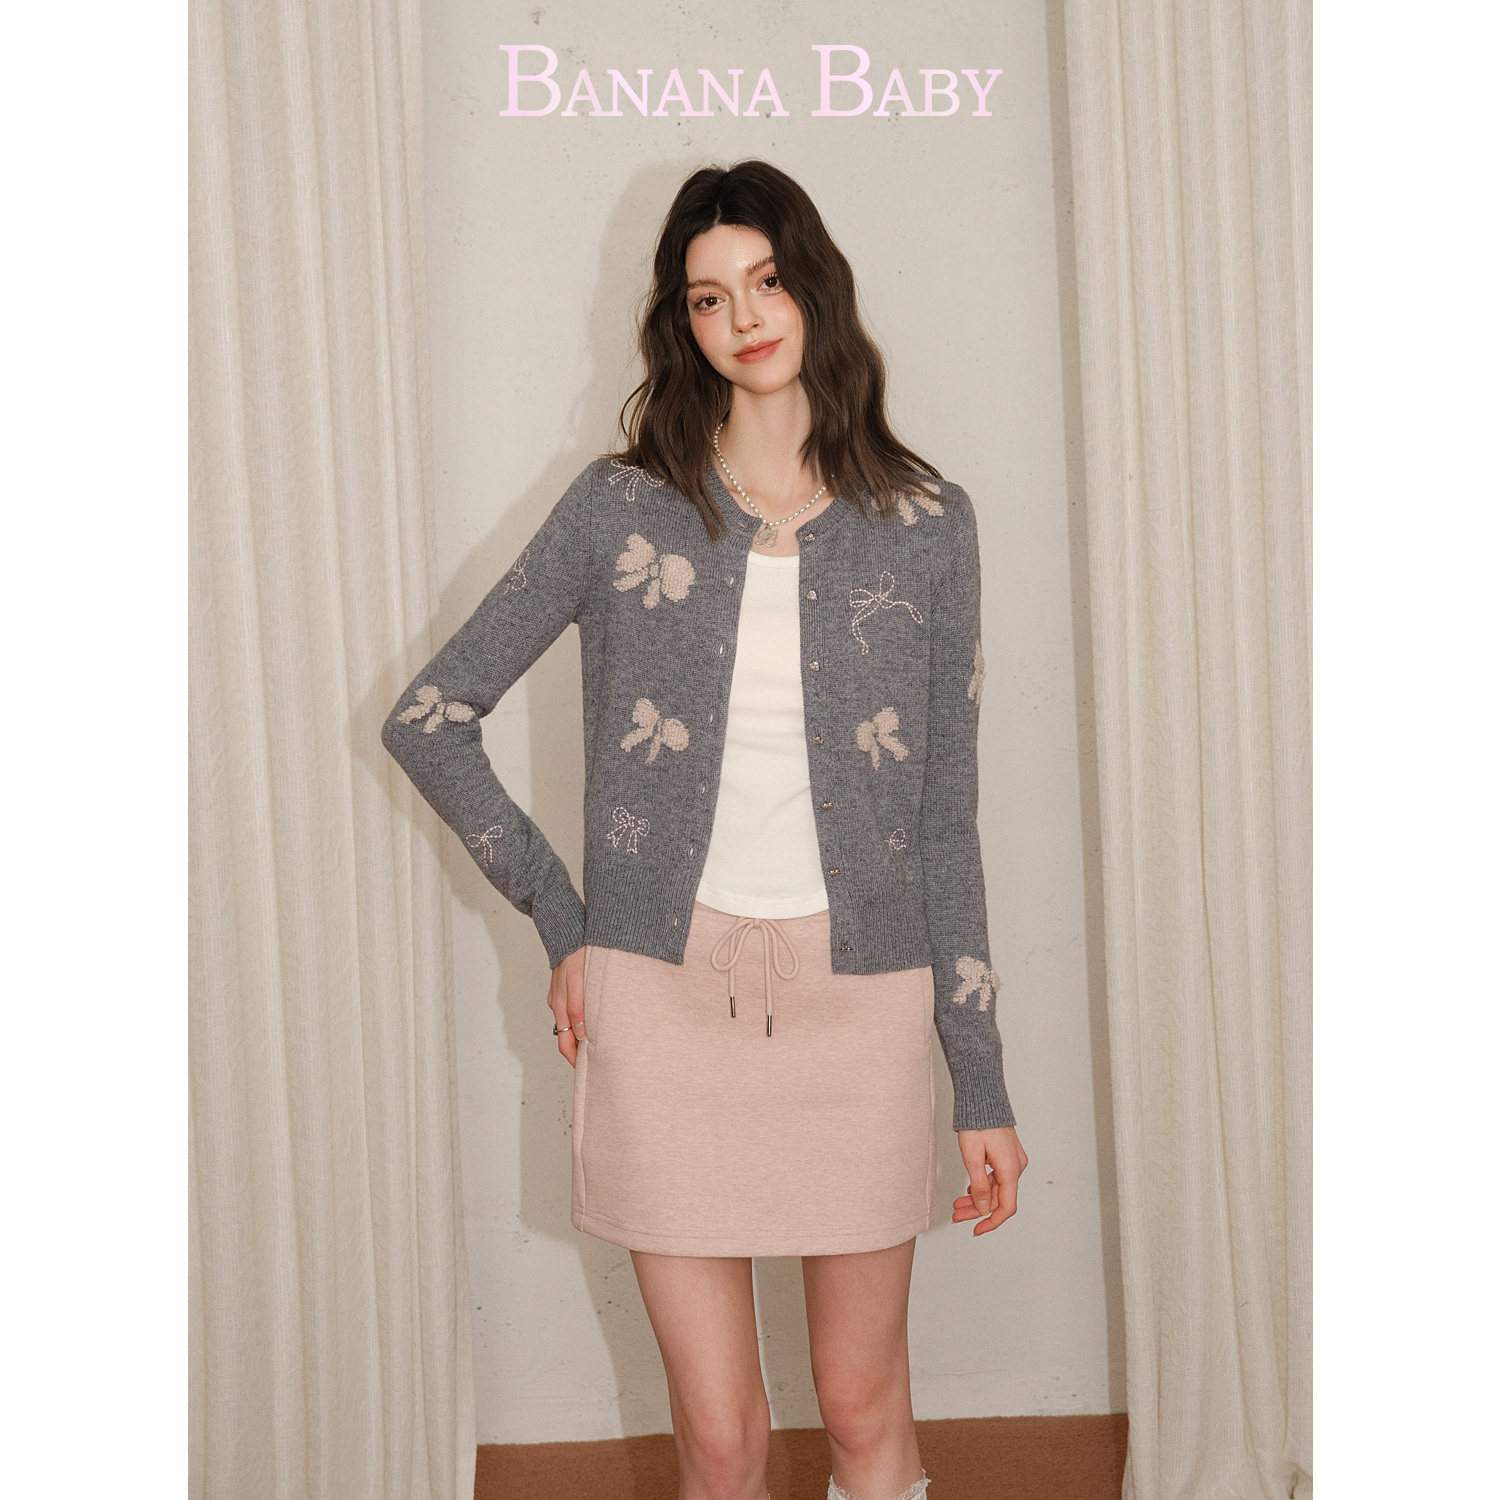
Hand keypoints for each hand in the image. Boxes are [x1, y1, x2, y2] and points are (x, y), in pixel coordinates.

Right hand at [549, 946, 587, 1066]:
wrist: (568, 933)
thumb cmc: (575, 955)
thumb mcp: (578, 982)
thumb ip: (578, 1007)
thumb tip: (581, 1033)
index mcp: (560, 1007)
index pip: (565, 1043)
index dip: (574, 1059)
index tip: (586, 1069)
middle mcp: (558, 1005)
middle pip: (567, 1037)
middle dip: (577, 1052)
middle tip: (594, 1062)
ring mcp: (560, 997)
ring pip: (569, 1024)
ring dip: (580, 1036)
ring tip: (597, 1044)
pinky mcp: (565, 989)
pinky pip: (571, 1010)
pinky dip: (579, 1020)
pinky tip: (591, 1019)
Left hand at [952, 1126, 1026, 1235]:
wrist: (982, 1100)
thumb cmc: (977, 1123)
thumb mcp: (973, 1157)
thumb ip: (980, 1186)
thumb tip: (983, 1208)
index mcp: (1010, 1169)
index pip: (1006, 1207)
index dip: (991, 1222)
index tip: (976, 1230)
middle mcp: (1016, 1167)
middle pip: (998, 1199)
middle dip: (977, 1210)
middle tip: (956, 1215)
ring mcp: (1012, 1161)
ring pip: (996, 1189)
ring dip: (978, 1199)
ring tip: (957, 1205)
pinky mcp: (1007, 1156)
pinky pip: (997, 1178)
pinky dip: (983, 1186)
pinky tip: (969, 1190)